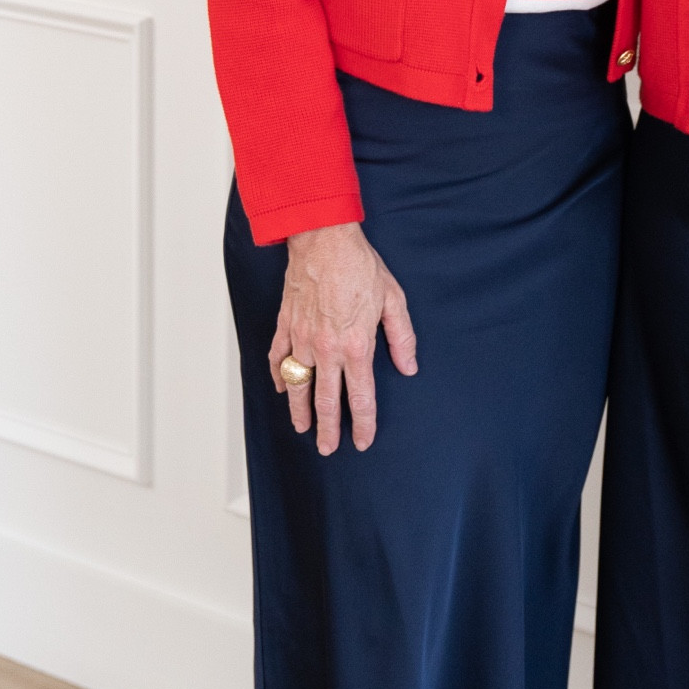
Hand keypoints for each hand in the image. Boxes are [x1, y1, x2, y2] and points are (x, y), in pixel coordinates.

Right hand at [269, 222, 416, 454]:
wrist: (324, 239)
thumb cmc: (360, 265)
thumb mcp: (393, 300)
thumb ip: (402, 338)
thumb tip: (409, 367)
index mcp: (356, 345)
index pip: (360, 397)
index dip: (363, 423)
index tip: (363, 441)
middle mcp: (327, 349)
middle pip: (326, 400)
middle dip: (328, 429)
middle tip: (328, 449)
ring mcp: (302, 338)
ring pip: (298, 385)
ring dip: (300, 411)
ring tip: (302, 428)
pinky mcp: (286, 325)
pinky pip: (278, 357)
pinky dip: (279, 376)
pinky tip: (281, 388)